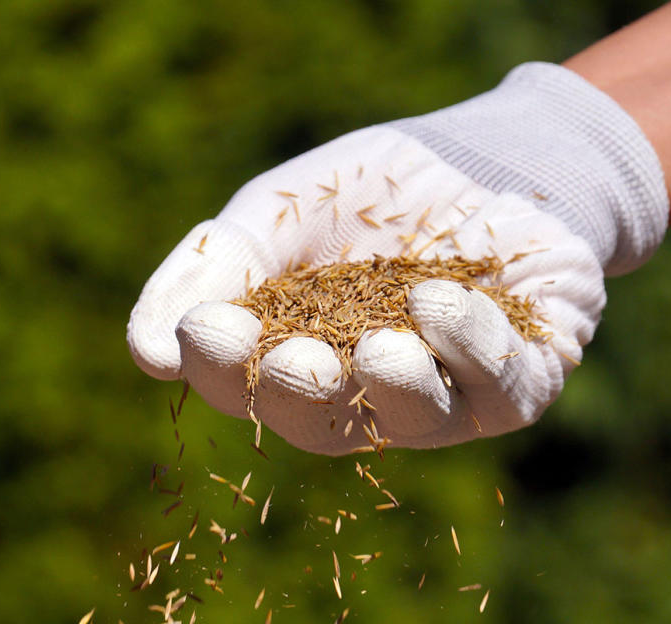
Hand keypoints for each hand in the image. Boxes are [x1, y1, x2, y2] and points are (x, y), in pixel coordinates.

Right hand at [127, 63, 667, 454]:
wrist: (486, 152)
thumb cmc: (374, 190)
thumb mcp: (281, 209)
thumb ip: (218, 267)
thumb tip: (146, 356)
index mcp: (300, 360)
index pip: (246, 384)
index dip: (221, 367)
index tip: (201, 329)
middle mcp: (369, 395)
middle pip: (326, 424)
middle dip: (303, 396)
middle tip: (291, 362)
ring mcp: (450, 393)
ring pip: (419, 419)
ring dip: (397, 389)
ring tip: (382, 349)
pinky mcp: (523, 377)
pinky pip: (503, 388)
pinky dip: (473, 349)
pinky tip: (444, 301)